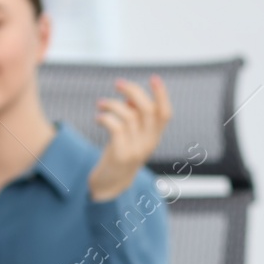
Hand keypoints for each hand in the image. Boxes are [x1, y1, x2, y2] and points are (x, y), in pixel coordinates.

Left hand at [88, 76, 171, 202]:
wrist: (110, 186)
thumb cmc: (119, 154)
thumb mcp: (131, 135)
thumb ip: (133, 117)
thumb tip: (129, 97)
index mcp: (154, 137)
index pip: (165, 113)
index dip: (162, 95)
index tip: (154, 78)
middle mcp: (149, 143)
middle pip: (147, 110)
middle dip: (133, 91)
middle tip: (117, 83)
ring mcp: (136, 150)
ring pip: (129, 116)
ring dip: (112, 104)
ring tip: (100, 103)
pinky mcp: (120, 155)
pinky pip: (116, 128)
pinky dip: (106, 118)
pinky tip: (98, 118)